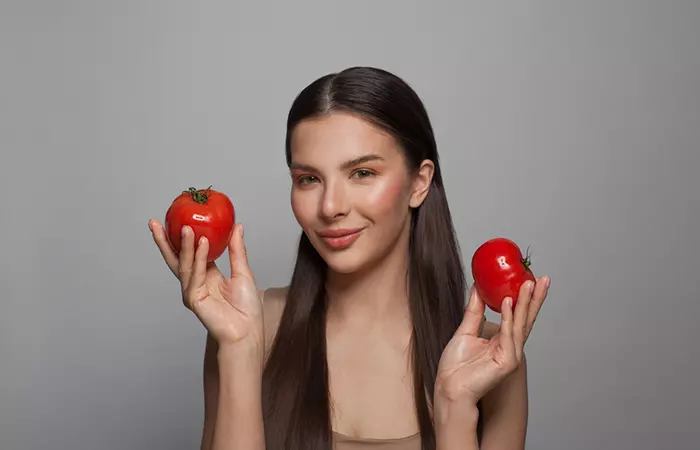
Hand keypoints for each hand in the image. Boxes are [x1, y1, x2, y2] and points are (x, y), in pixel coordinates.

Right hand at [149, 219, 263, 351]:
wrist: (248, 330)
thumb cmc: (247, 307)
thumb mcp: (243, 271)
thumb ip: (236, 249)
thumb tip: (237, 226)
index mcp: (206, 274)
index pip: (189, 252)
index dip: (180, 237)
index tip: (175, 219)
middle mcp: (195, 282)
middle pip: (176, 258)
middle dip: (164, 241)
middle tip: (155, 222)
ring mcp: (192, 291)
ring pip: (184, 264)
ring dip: (184, 245)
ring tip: (186, 227)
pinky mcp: (194, 299)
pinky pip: (195, 274)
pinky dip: (198, 258)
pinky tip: (201, 242)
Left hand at [435, 277, 549, 404]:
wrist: (449, 387)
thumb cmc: (456, 366)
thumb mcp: (466, 330)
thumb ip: (475, 310)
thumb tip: (478, 288)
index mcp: (502, 340)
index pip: (518, 316)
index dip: (526, 299)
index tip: (531, 280)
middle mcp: (510, 347)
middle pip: (525, 318)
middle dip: (534, 298)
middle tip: (542, 279)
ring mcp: (510, 355)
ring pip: (519, 323)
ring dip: (524, 302)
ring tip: (529, 283)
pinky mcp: (507, 362)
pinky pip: (507, 334)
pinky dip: (508, 317)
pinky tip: (508, 301)